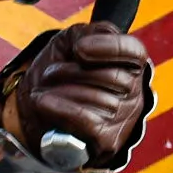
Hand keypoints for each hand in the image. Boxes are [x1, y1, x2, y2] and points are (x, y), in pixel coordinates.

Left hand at [2, 23, 155, 169]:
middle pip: (113, 77)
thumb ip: (87, 32)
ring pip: (98, 99)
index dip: (109, 48)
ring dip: (61, 91)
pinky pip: (87, 120)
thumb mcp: (70, 43)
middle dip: (73, 73)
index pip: (134, 52)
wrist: (37, 113)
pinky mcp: (108, 140)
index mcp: (130, 65)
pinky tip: (42, 102)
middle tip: (48, 73)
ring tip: (41, 89)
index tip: (79, 49)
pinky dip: (61, 108)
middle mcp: (134, 93)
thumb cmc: (59, 74)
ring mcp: (124, 119)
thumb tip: (87, 45)